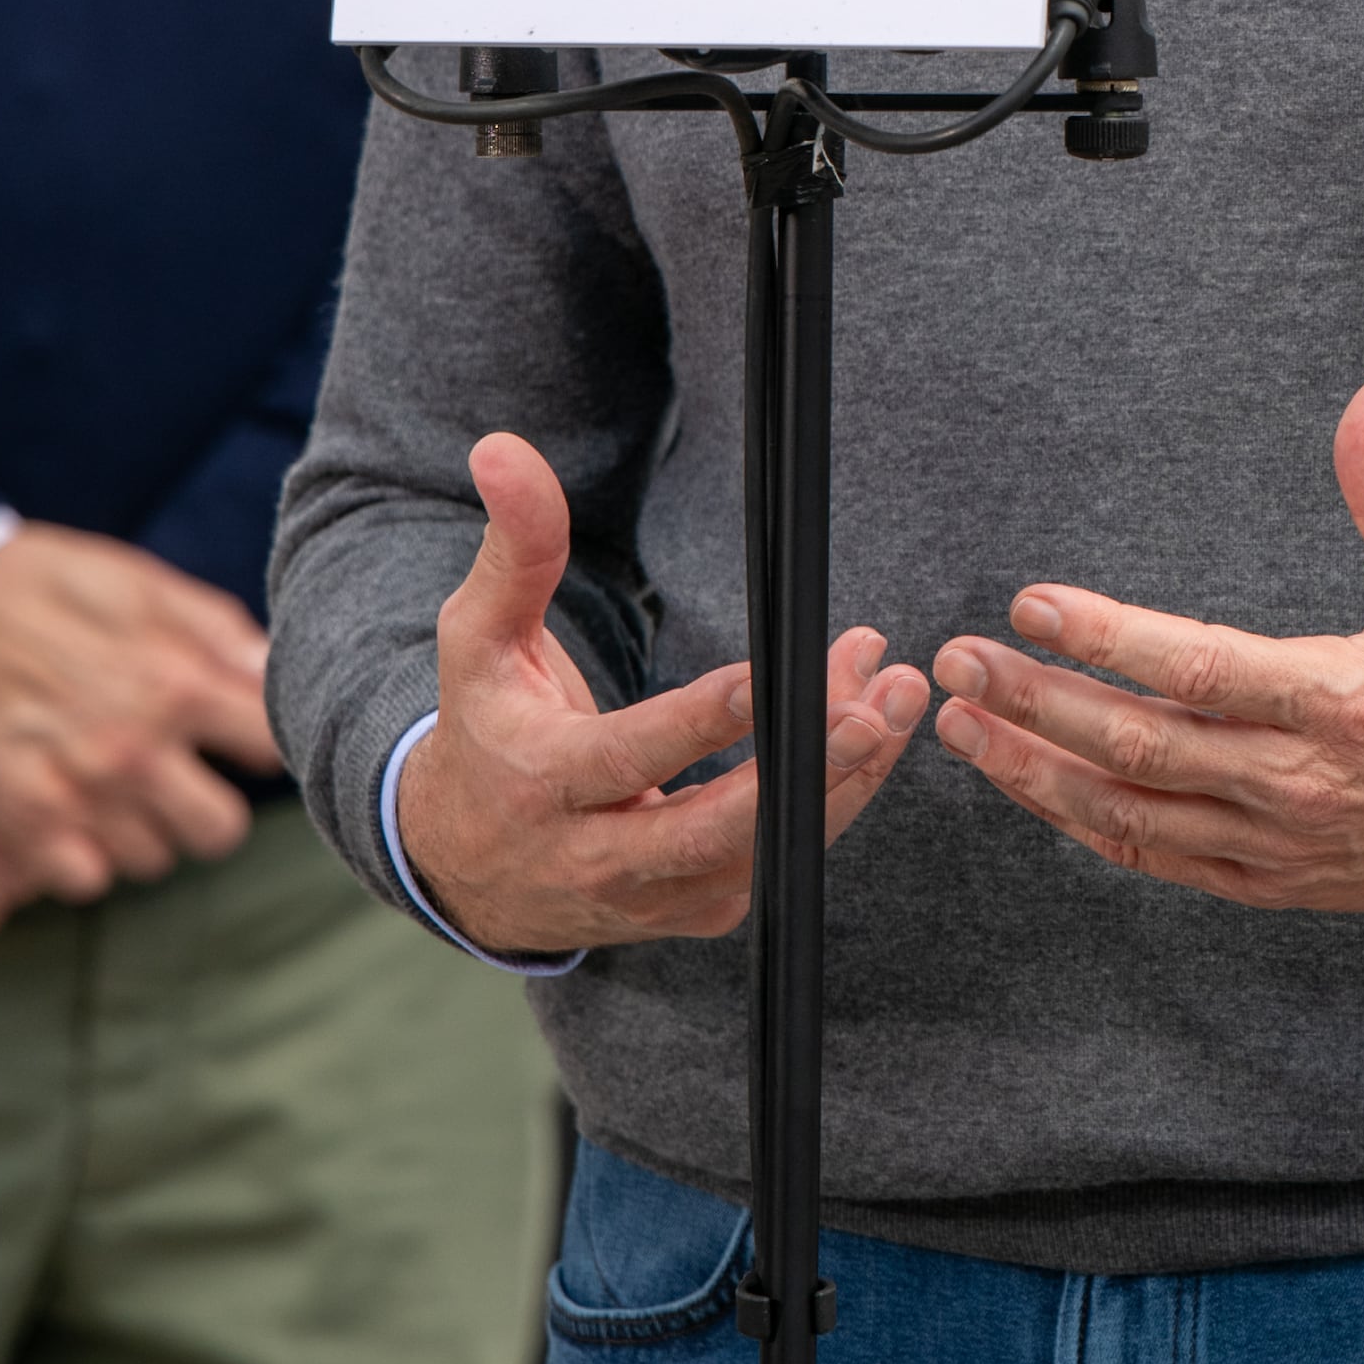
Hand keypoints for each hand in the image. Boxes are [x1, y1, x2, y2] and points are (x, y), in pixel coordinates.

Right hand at [0, 522, 278, 900]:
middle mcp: (136, 750)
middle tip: (179, 780)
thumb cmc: (51, 585)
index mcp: (179, 685)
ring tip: (113, 789)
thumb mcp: (147, 585)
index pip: (270, 750)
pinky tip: (72, 815)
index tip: (237, 741)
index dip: (261, 746)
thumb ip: (221, 634)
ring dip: (142, 832)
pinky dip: (83, 857)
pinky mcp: (21, 822)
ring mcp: (78, 793)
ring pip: (152, 860)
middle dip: (207, 808)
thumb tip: (279, 672)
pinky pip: (86, 881)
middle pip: (219, 831)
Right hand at [392, 430, 929, 955]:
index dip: (704, 721)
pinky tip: (870, 735)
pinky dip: (830, 802)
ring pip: (762, 852)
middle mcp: (598, 856)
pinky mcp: (695, 912)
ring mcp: (654, 896)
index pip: (632, 756)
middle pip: (715, 830)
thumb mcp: (480, 639)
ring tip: (895, 698)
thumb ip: (514, 550)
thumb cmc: (486, 729)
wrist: (467, 864)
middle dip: (806, 771)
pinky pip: (775, 863)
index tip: (771, 675)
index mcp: (542, 784)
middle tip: (874, 706)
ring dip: (841, 779)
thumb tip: (504, 452)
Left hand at [925, 379, 1363, 917]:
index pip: (1202, 668)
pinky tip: (1035, 786)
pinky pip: (1158, 859)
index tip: (1033, 603)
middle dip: (1036, 703)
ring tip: (964, 725)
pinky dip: (1088, 825)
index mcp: (1344, 699)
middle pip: (1140, 747)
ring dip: (1037, 772)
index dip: (1110, 639)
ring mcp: (1280, 842)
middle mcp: (1301, 781)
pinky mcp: (1271, 881)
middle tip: (960, 660)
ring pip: (1132, 814)